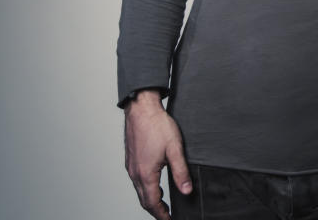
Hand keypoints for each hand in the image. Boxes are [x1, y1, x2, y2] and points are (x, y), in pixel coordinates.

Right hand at [124, 90, 191, 218]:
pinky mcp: (131, 160)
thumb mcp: (175, 149)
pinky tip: (153, 184)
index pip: (152, 203)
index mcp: (145, 174)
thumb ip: (181, 172)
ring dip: (150, 199)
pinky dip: (145, 189)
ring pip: (139, 191)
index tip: (170, 219)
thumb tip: (186, 190)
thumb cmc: (157, 126)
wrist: (141, 109)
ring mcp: (131, 167)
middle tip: (167, 215)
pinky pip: (136, 181)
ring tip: (162, 203)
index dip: (162, 214)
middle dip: (156, 210)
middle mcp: (135, 173)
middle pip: (144, 200)